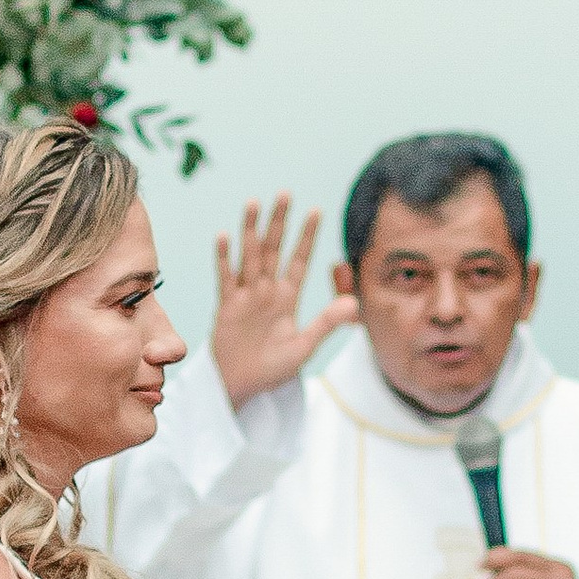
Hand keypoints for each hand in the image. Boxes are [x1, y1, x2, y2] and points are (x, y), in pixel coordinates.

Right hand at [209, 198, 356, 407]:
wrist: (241, 386)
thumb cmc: (273, 369)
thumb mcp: (304, 347)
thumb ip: (326, 323)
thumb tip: (354, 303)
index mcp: (288, 298)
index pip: (300, 260)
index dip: (308, 236)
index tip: (316, 210)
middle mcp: (268, 290)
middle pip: (274, 249)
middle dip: (280, 222)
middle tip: (286, 193)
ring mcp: (246, 295)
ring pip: (250, 256)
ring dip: (251, 230)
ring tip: (254, 203)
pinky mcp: (227, 305)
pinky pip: (226, 278)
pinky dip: (224, 259)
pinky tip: (224, 237)